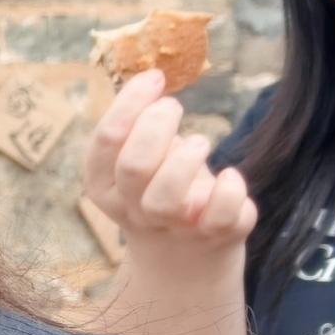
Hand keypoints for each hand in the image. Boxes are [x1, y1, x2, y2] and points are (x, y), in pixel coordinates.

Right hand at [79, 74, 258, 265]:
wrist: (183, 256)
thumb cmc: (160, 187)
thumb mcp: (139, 158)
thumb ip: (138, 126)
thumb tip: (151, 78)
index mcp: (104, 185)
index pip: (105, 142)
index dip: (129, 104)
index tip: (155, 78)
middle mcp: (132, 209)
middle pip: (133, 167)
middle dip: (156, 126)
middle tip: (174, 107)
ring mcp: (173, 227)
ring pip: (165, 199)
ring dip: (185, 161)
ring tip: (200, 142)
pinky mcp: (213, 236)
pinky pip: (220, 217)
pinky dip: (229, 191)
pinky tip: (230, 175)